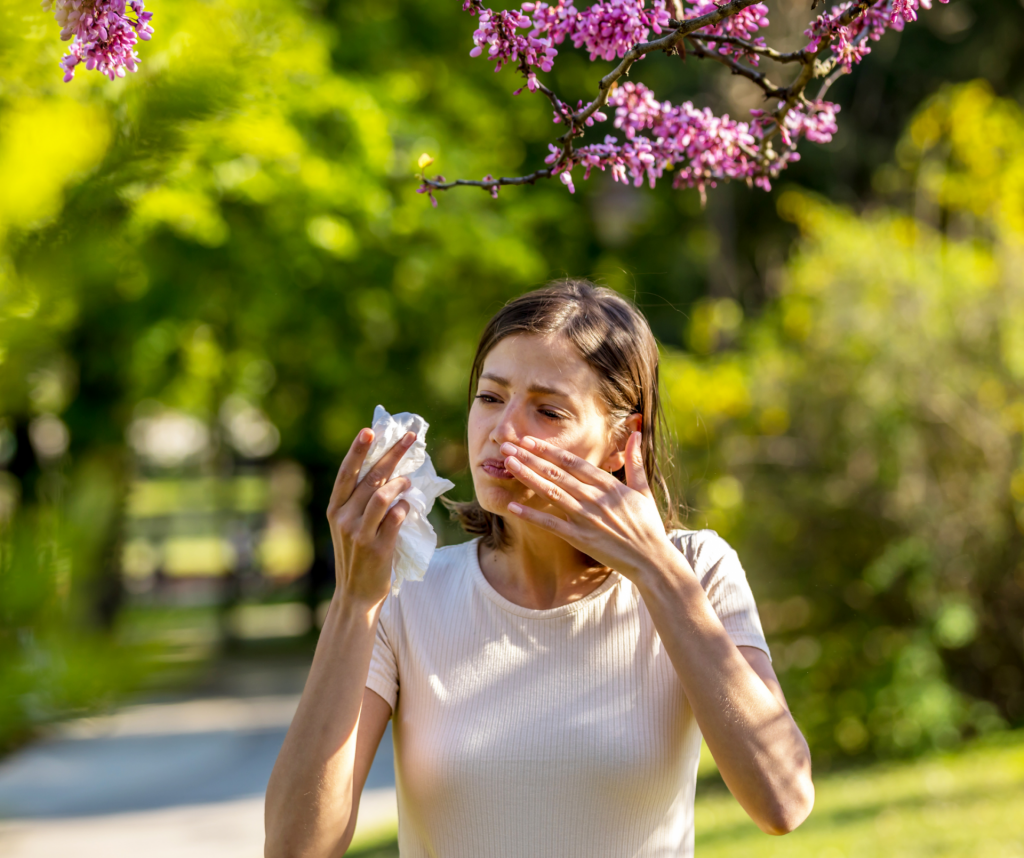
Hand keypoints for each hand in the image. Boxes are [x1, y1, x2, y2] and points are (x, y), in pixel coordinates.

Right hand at [326, 428, 415, 604]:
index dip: (357, 450)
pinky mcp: (378, 547)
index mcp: (334, 509)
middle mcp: (343, 518)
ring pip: (383, 495)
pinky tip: (408, 507)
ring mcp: (359, 533)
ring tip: (409, 482)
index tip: (370, 430)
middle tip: (411, 438)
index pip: (346, 473)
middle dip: (393, 454)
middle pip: (371, 478)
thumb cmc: (357, 556)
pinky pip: (395, 517)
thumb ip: (360, 502)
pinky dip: (404, 507)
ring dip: (401, 483)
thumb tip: (387, 471)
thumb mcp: (349, 526)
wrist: (356, 594)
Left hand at [500, 432, 673, 581]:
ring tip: (508, 464)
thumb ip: (635, 461)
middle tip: (507, 446)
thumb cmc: (647, 525)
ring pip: (551, 493)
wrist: (650, 559)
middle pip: (556, 473)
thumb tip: (637, 432)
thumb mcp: (643, 490)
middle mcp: (594, 498)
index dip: (549, 450)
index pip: (573, 462)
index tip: (529, 440)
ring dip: (528, 477)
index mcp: (608, 485)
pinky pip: (551, 524)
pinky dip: (531, 515)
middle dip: (530, 458)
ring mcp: (585, 518)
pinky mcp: (579, 538)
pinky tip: (512, 506)